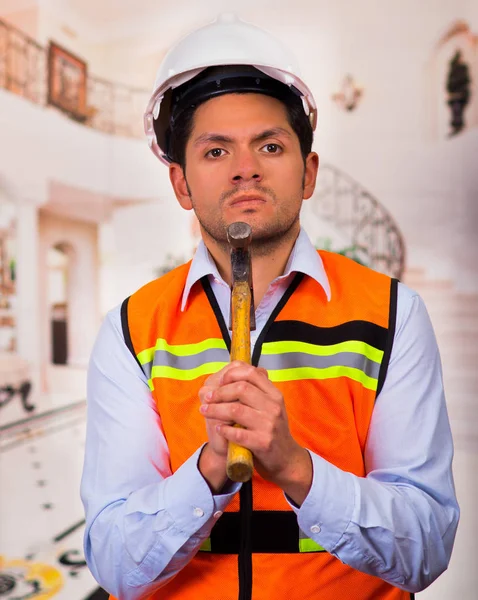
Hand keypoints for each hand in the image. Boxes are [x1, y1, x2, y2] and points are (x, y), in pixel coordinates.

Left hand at [199, 361, 311, 503]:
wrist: (286, 459)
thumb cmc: (271, 429)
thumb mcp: (270, 407)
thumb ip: (255, 391)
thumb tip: (231, 373)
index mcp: (274, 395)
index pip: (251, 373)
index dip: (232, 375)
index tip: (220, 381)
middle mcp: (274, 407)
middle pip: (241, 388)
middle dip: (219, 392)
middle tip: (207, 397)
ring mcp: (269, 425)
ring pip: (235, 410)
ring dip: (215, 410)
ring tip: (204, 411)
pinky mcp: (263, 443)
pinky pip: (237, 433)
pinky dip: (224, 429)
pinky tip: (218, 428)